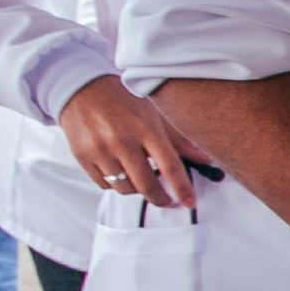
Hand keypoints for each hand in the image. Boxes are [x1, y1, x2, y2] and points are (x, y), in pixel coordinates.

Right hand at [58, 75, 206, 208]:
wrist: (82, 88)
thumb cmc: (124, 100)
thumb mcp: (155, 114)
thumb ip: (179, 140)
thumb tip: (207, 160)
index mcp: (146, 128)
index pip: (170, 166)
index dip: (182, 188)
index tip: (190, 202)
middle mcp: (122, 141)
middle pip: (146, 185)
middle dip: (160, 198)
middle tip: (166, 200)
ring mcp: (100, 150)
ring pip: (124, 188)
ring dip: (136, 189)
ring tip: (141, 178)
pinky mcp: (82, 157)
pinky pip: (104, 184)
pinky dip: (115, 183)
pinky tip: (120, 171)